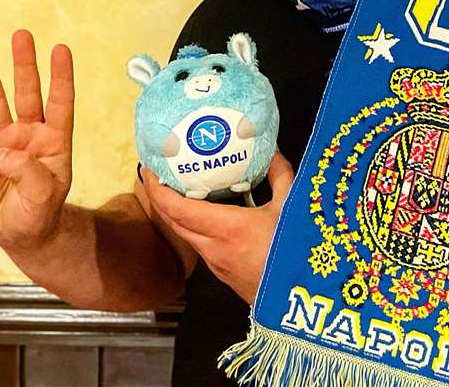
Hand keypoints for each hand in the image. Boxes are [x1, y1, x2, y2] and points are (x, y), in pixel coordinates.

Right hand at [0, 31, 73, 254]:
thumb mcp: (44, 197)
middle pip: (26, 92)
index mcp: (53, 139)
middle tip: (21, 35)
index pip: (59, 102)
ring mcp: (1, 142)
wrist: (19, 234)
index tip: (61, 49)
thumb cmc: (39, 212)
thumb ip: (28, 172)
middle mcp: (28, 134)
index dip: (61, 76)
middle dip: (24, 64)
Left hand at [141, 152, 294, 304]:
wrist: (298, 298)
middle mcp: (213, 246)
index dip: (158, 190)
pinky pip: (199, 243)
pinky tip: (204, 211)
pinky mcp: (222, 271)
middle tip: (161, 172)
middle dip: (161, 196)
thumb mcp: (291, 208)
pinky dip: (192, 224)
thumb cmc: (294, 252)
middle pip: (174, 221)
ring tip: (179, 187)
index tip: (150, 169)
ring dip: (176, 211)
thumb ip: (281, 176)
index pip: (178, 210)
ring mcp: (215, 262)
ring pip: (185, 234)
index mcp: (226, 228)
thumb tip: (272, 151)